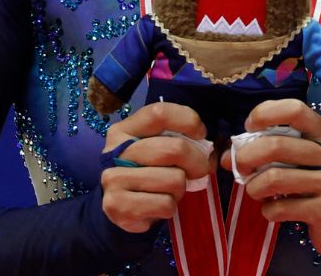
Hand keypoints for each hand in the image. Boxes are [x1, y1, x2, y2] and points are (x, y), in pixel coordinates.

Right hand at [99, 102, 212, 233]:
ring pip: (174, 179)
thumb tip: (207, 152)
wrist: (124, 206)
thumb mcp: (160, 146)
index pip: (159, 113)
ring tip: (170, 189)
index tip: (201, 134)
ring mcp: (113, 179)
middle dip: (196, 162)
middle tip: (198, 171)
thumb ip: (182, 139)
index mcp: (124, 129)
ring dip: (181, 188)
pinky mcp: (118, 206)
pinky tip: (158, 205)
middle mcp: (114, 151)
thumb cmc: (149, 170)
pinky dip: (170, 207)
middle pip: (174, 148)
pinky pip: (165, 204)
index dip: (188, 121)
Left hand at [229, 99, 320, 256]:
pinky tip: (274, 210)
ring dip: (255, 188)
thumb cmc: (313, 181)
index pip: (294, 109)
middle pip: (277, 145)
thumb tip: (229, 156)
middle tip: (240, 169)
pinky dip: (268, 211)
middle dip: (246, 158)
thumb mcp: (296, 160)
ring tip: (256, 191)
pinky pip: (281, 208)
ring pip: (275, 178)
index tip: (249, 127)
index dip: (265, 114)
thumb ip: (265, 150)